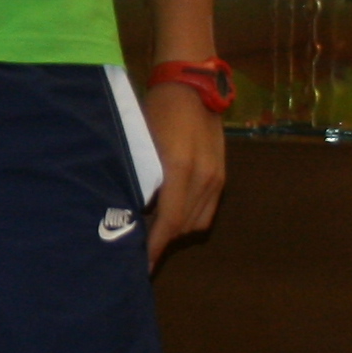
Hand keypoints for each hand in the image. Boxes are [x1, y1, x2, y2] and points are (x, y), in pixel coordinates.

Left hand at [140, 83, 225, 267]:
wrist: (192, 85)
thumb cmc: (157, 111)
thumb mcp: (140, 144)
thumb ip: (139, 179)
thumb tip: (129, 212)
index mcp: (179, 169)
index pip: (167, 221)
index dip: (154, 247)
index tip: (141, 267)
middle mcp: (203, 178)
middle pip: (182, 226)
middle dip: (160, 240)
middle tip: (136, 246)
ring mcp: (216, 178)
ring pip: (196, 222)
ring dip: (174, 230)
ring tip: (151, 229)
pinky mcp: (221, 175)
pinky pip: (207, 212)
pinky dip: (189, 219)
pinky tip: (171, 214)